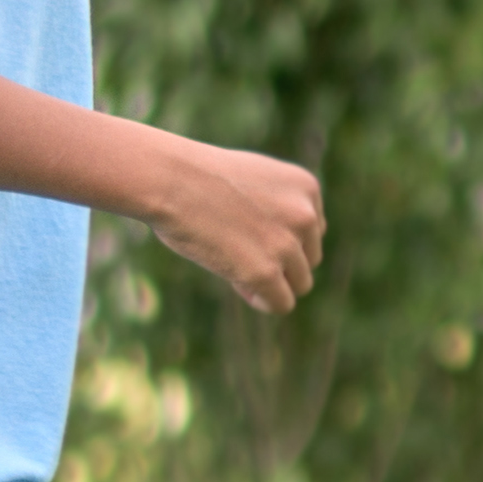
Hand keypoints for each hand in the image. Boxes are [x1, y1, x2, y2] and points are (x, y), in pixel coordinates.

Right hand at [145, 140, 323, 312]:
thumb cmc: (198, 178)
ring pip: (299, 284)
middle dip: (279, 263)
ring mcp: (287, 244)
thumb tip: (286, 256)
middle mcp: (306, 216)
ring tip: (234, 263)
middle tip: (238, 250)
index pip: (313, 232)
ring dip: (271, 282)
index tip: (249, 231)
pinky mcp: (265, 272)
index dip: (281, 239)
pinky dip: (262, 301)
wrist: (169, 178)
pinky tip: (239, 284)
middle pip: (309, 260)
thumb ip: (280, 207)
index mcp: (307, 188)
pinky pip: (281, 303)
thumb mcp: (255, 180)